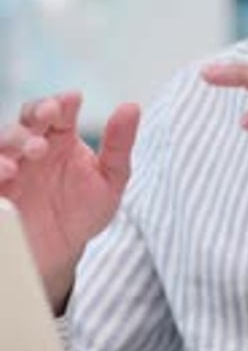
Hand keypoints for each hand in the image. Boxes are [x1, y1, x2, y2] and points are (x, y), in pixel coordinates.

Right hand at [0, 92, 139, 309]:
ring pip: (2, 142)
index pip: (57, 109)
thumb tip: (132, 107)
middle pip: (27, 119)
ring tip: (34, 148)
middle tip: (49, 115)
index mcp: (60, 137)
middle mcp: (31, 147)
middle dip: (36, 113)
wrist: (63, 251)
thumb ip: (119, 145)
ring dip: (14, 139)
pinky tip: (8, 171)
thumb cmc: (85, 210)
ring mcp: (11, 168)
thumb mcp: (110, 179)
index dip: (62, 102)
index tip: (73, 99)